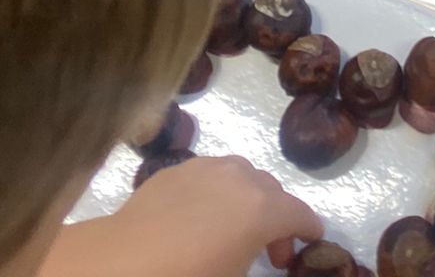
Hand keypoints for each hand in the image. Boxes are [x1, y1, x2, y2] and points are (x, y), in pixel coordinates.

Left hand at [43, 156, 320, 276]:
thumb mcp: (232, 276)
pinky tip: (201, 218)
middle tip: (269, 252)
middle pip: (271, 191)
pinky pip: (210, 176)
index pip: (298, 213)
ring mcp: (206, 168)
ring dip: (247, 199)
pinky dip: (217, 193)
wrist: (121, 265)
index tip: (313, 238)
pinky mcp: (176, 170)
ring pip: (241, 176)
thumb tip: (251, 256)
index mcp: (261, 210)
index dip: (309, 227)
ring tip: (234, 230)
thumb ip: (253, 261)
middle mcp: (240, 178)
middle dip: (277, 218)